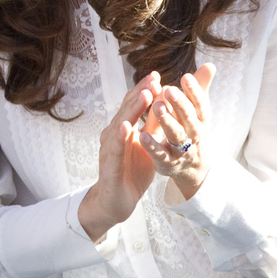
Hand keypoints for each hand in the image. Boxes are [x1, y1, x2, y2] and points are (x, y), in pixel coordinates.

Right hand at [77, 71, 160, 240]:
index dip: (144, 90)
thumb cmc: (132, 171)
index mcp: (124, 129)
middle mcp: (114, 134)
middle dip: (140, 93)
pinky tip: (127, 126)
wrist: (116, 202)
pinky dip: (120, 136)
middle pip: (126, 109)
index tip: (157, 75)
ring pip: (120, 124)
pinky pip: (115, 149)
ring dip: (132, 109)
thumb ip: (156, 125)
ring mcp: (109, 149)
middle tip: (154, 78)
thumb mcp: (150, 145)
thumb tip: (167, 103)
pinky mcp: (109, 166)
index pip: (134, 105)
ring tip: (145, 95)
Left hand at [139, 64, 214, 201]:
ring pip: (176, 136)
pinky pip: (160, 154)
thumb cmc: (192, 130)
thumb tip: (210, 64)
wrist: (194, 168)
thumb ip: (200, 88)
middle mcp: (194, 135)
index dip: (194, 91)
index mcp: (201, 120)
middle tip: (169, 89)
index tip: (185, 76)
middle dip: (180, 104)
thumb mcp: (197, 111)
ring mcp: (181, 150)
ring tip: (157, 106)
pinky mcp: (167, 162)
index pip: (201, 104)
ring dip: (167, 122)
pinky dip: (152, 146)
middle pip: (189, 119)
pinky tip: (142, 135)